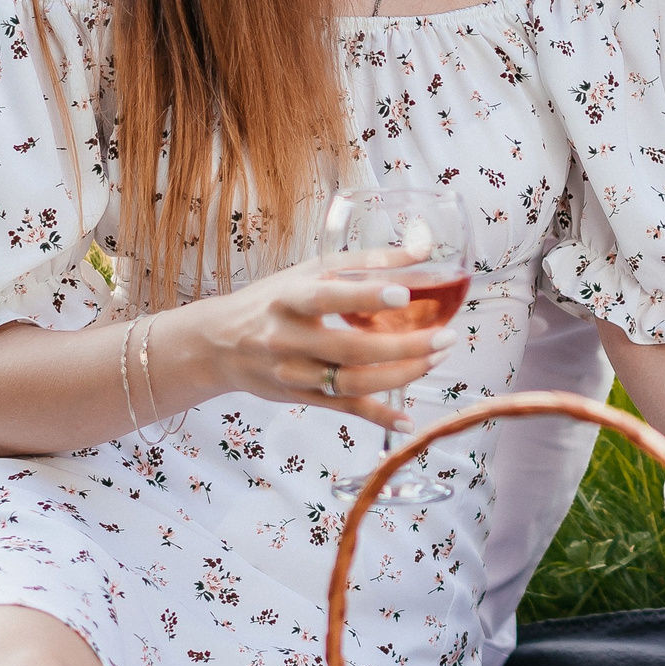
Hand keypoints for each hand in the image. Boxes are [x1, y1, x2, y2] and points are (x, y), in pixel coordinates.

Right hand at [167, 253, 452, 428]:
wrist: (219, 343)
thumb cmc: (274, 299)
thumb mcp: (311, 271)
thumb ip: (368, 261)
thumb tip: (423, 247)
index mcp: (290, 298)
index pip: (328, 298)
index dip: (366, 297)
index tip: (403, 295)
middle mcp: (288, 338)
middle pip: (351, 349)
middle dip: (405, 347)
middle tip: (445, 338)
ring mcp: (293, 373)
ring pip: (351, 383)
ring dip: (400, 376)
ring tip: (435, 360)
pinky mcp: (300, 398)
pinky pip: (344, 409)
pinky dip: (378, 416)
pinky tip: (408, 418)